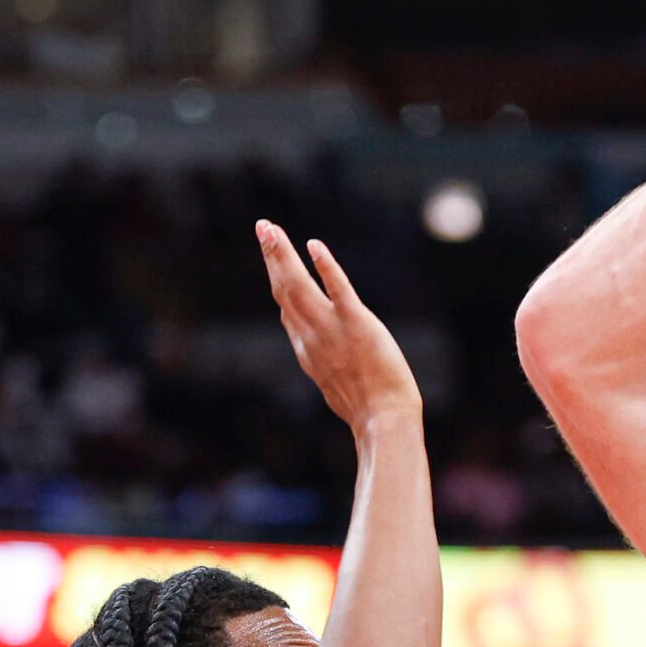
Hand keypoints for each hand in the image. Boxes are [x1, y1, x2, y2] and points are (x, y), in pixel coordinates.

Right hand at [257, 220, 421, 429]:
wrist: (382, 419)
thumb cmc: (366, 408)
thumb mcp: (334, 384)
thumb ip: (324, 362)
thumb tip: (319, 357)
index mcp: (307, 349)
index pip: (287, 308)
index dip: (278, 278)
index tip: (273, 254)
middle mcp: (311, 336)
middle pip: (285, 290)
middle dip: (272, 257)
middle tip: (263, 227)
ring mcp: (331, 330)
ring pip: (299, 286)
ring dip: (283, 255)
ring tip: (270, 229)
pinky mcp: (357, 324)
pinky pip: (338, 290)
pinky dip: (325, 267)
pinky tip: (314, 246)